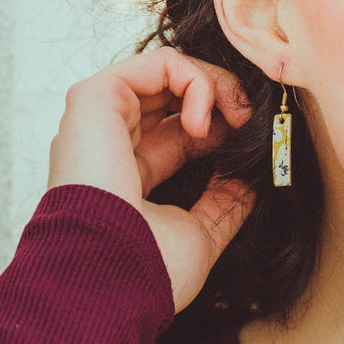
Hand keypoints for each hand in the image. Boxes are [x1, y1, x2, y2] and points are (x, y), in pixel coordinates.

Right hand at [47, 47, 256, 312]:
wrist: (110, 281)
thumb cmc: (147, 271)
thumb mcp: (198, 235)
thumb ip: (222, 205)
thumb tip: (249, 183)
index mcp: (129, 177)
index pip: (181, 134)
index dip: (220, 129)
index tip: (248, 143)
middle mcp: (110, 144)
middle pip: (174, 95)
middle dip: (221, 97)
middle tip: (248, 120)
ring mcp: (100, 119)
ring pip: (168, 70)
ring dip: (215, 84)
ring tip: (236, 116)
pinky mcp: (94, 98)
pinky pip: (158, 63)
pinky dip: (196, 79)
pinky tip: (205, 119)